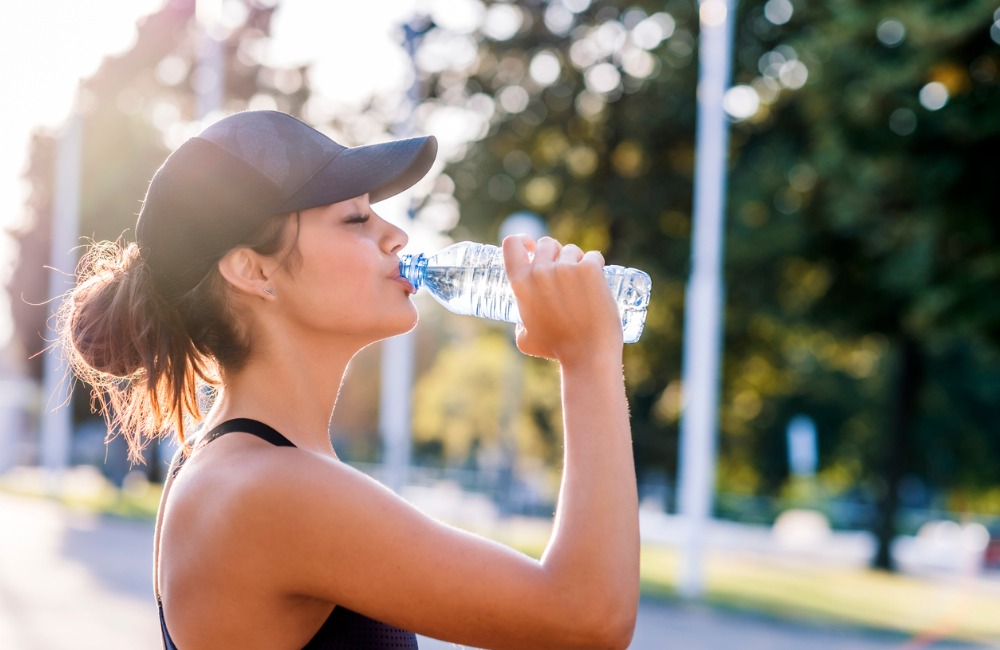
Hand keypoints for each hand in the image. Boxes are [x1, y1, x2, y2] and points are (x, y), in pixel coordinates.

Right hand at [502, 235, 622, 364]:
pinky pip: (593, 256)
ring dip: (577, 261)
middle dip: (556, 254)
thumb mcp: (526, 339)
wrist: (588, 354)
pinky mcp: (590, 269)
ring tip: (583, 285)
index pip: (512, 244)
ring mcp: (566, 268)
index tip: (531, 247)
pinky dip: (596, 265)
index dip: (522, 240)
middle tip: (566, 273)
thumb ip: (520, 324)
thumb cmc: (557, 349)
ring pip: (572, 250)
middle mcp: (540, 271)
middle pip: (546, 243)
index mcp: (520, 284)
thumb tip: (522, 322)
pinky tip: (598, 280)